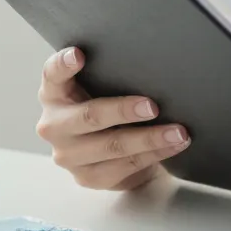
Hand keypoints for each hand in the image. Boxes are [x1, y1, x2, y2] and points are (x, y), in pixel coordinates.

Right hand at [35, 47, 189, 190]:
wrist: (112, 154)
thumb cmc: (110, 110)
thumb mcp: (104, 89)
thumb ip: (111, 77)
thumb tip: (154, 64)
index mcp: (55, 95)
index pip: (52, 75)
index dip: (63, 65)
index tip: (79, 54)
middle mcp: (55, 125)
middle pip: (90, 116)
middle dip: (124, 111)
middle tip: (153, 106)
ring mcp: (68, 155)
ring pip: (112, 146)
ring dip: (150, 138)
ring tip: (178, 132)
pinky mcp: (87, 176)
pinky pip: (126, 165)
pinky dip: (155, 154)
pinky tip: (174, 145)